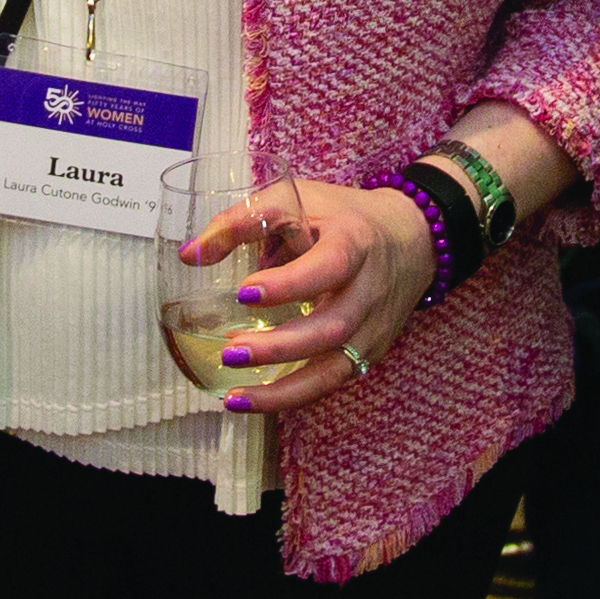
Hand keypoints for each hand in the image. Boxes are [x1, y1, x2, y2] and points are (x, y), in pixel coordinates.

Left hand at [191, 179, 436, 415]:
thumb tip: (189, 254)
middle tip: (230, 351)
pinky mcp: (370, 351)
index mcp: (355, 241)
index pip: (330, 266)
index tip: (244, 293)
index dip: (290, 284)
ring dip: (284, 389)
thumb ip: (242, 221)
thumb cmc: (341, 216)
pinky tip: (254, 399)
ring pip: (335, 368)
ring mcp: (374, 326)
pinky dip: (293, 396)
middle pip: (332, 328)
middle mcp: (370, 289)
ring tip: (235, 396)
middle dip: (280, 346)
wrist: (410, 237)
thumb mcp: (296, 199)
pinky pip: (332, 381)